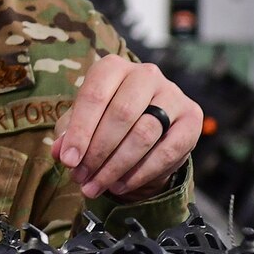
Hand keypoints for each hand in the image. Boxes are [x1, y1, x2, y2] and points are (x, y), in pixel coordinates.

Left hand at [50, 54, 201, 201]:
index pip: (95, 96)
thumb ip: (70, 133)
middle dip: (98, 152)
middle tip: (82, 178)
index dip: (80, 132)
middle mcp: (146, 74)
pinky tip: (121, 185)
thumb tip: (61, 152)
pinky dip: (141, 173)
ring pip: (144, 134)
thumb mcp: (82, 121)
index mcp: (113, 67)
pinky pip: (168, 150)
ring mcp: (172, 94)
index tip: (68, 161)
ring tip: (97, 186)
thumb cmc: (105, 117)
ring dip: (116, 167)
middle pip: (121, 115)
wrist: (148, 120)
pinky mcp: (192, 117)